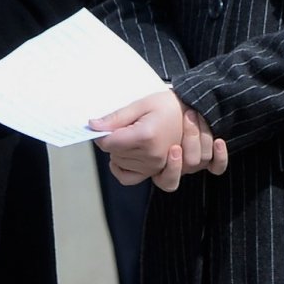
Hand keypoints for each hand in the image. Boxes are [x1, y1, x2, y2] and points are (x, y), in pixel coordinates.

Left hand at [91, 89, 228, 191]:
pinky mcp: (156, 172)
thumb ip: (115, 118)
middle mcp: (151, 155)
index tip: (109, 123)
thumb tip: (92, 126)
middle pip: (113, 153)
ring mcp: (155, 166)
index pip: (108, 142)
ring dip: (119, 152)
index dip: (103, 132)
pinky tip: (120, 159)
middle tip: (126, 126)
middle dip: (113, 140)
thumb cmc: (166, 106)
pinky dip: (121, 170)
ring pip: (119, 164)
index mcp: (146, 136)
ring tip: (132, 137)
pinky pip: (128, 179)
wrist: (191, 112)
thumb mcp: (140, 105)